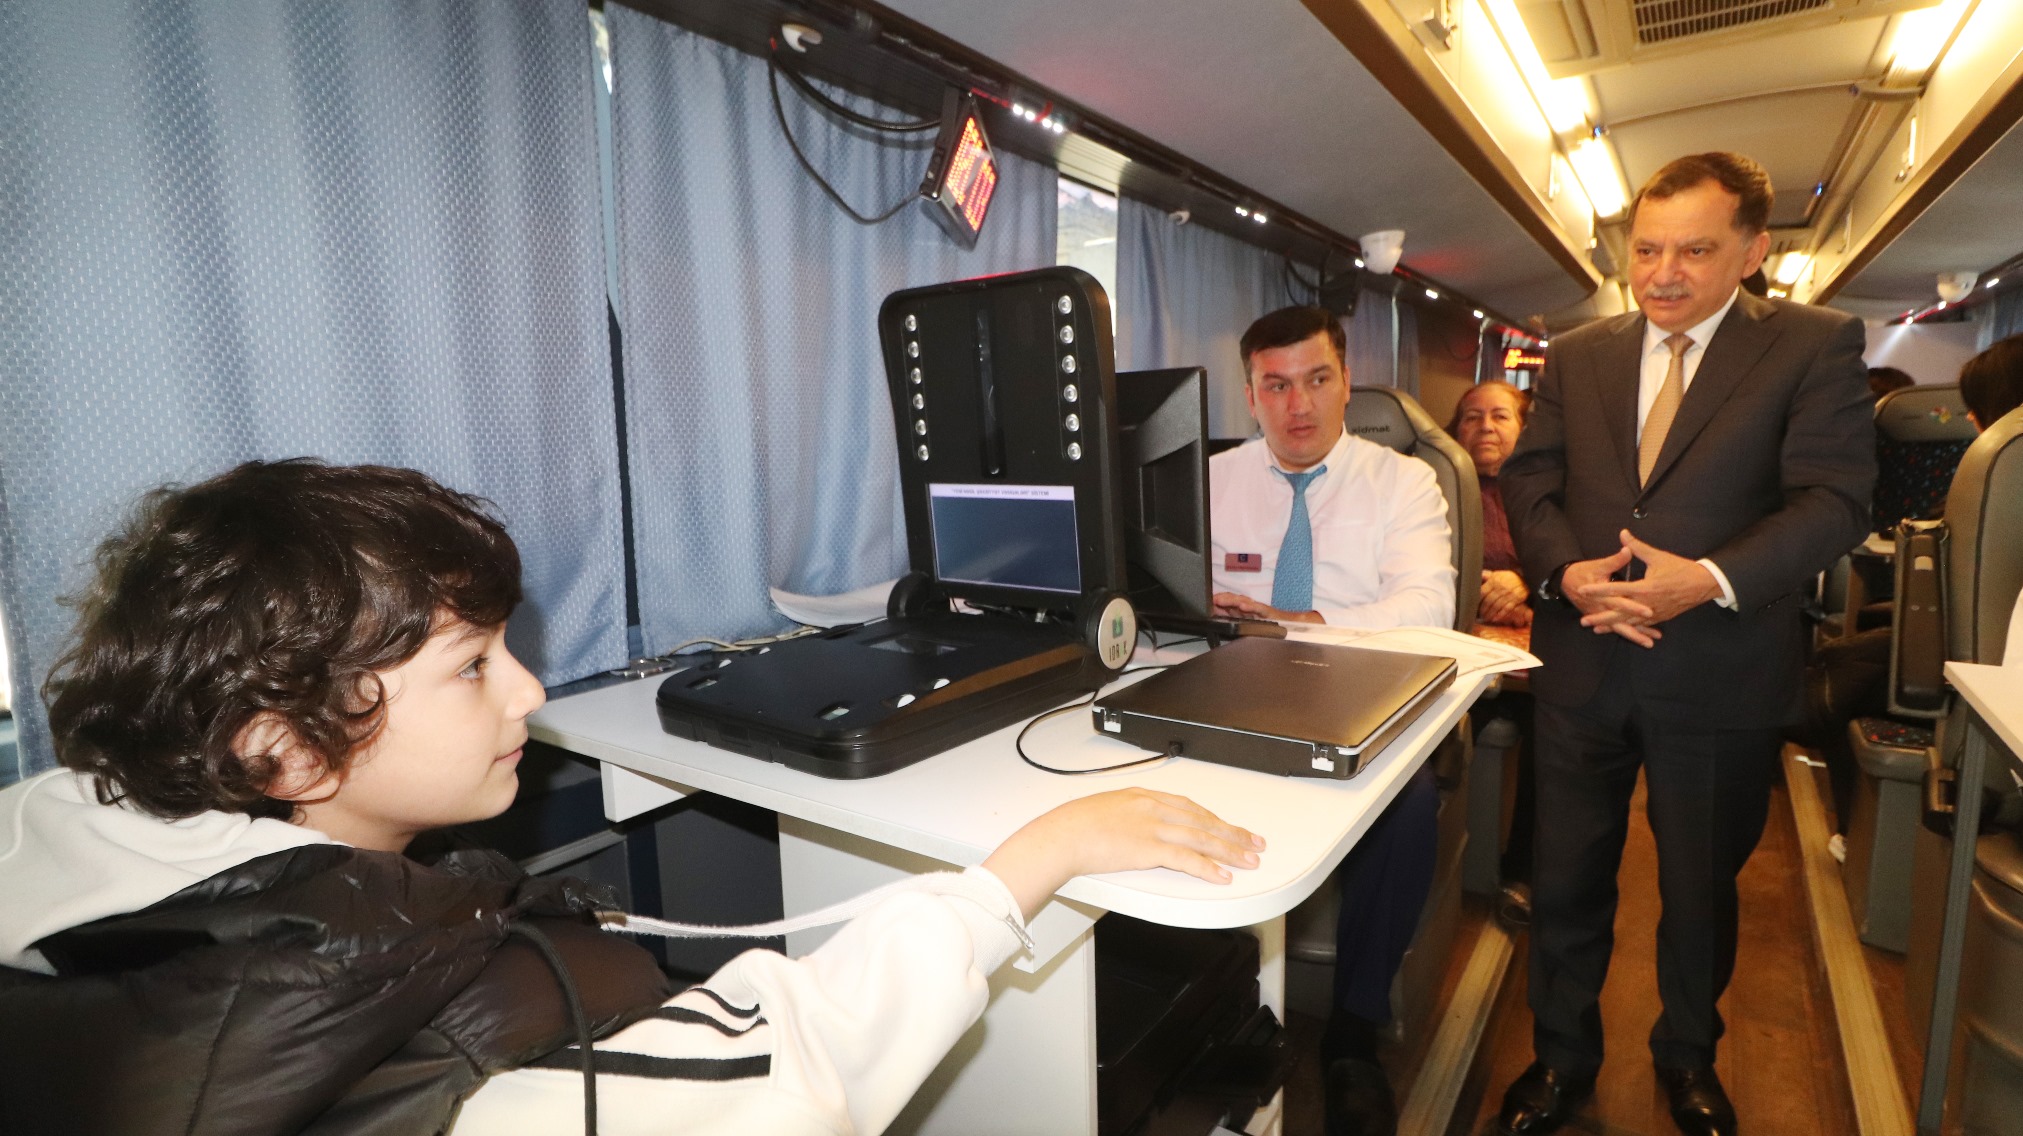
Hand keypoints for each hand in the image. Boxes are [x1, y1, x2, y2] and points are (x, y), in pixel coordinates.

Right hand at [981, 788, 1265, 920]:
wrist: (1061, 834)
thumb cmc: (1074, 825)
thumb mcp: (1106, 809)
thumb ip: (1128, 816)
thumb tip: (1135, 827)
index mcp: (1144, 797)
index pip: (1190, 807)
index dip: (1215, 818)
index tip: (1231, 827)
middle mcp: (1153, 808)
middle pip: (1204, 820)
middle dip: (1233, 833)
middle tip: (1255, 842)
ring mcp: (1153, 827)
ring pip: (1202, 838)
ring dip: (1230, 850)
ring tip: (1249, 860)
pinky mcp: (1148, 848)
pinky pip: (1186, 859)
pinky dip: (1207, 867)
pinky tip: (1222, 875)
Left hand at [1212, 591, 1322, 624]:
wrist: (1294, 626)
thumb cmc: (1272, 625)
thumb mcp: (1251, 623)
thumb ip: (1237, 619)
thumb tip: (1220, 616)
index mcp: (1247, 611)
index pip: (1231, 604)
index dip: (1219, 602)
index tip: (1207, 601)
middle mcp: (1252, 608)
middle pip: (1235, 601)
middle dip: (1223, 599)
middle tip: (1212, 599)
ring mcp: (1260, 610)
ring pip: (1245, 603)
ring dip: (1232, 601)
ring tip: (1222, 600)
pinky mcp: (1269, 614)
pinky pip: (1259, 609)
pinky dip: (1251, 607)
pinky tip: (1243, 606)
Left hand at [1477, 569, 1531, 626]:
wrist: (1526, 578)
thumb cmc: (1509, 577)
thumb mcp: (1498, 574)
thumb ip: (1487, 575)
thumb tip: (1478, 575)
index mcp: (1494, 581)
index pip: (1483, 592)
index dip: (1478, 601)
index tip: (1474, 606)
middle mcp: (1501, 587)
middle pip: (1489, 601)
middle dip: (1483, 609)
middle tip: (1480, 615)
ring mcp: (1509, 594)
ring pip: (1497, 606)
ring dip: (1490, 614)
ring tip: (1486, 618)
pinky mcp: (1516, 599)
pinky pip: (1507, 608)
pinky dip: (1500, 615)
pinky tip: (1495, 619)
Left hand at [1575, 530, 1719, 646]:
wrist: (1703, 584)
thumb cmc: (1680, 568)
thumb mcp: (1658, 556)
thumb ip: (1637, 547)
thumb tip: (1623, 533)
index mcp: (1645, 588)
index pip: (1616, 589)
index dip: (1597, 590)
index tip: (1583, 590)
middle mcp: (1647, 604)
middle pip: (1619, 613)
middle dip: (1600, 618)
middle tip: (1583, 621)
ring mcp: (1654, 613)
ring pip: (1629, 622)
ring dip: (1612, 626)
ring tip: (1596, 629)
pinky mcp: (1660, 618)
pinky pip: (1642, 625)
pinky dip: (1629, 628)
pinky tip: (1620, 630)